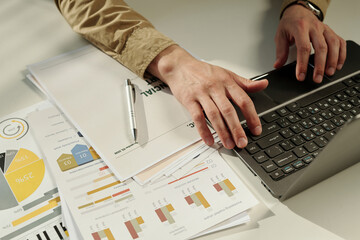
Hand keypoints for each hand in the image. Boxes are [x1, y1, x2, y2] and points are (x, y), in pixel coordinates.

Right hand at [147, 45, 267, 148]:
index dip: (252, 116)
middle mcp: (215, 87)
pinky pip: (197, 117)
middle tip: (242, 142)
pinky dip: (203, 130)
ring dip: (222, 132)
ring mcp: (202, 94)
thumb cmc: (203, 72)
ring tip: (228, 144)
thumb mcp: (226, 74)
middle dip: (236, 129)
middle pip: (229, 110)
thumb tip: (263, 84)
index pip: (243, 100)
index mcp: (227, 82)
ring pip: (214, 115)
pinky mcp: (189, 100)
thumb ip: (245, 82)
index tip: (256, 129)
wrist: (180, 66)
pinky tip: (209, 139)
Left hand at [274, 4, 345, 82]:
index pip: (303, 48)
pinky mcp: (330, 32)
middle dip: (320, 65)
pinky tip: (337, 65)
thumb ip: (280, 51)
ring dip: (332, 61)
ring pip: (333, 44)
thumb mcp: (280, 36)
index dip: (303, 63)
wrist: (298, 11)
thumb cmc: (290, 23)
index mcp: (300, 28)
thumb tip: (278, 65)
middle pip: (321, 48)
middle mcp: (314, 28)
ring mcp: (324, 29)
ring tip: (328, 73)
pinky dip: (341, 54)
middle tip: (317, 78)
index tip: (301, 76)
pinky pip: (340, 42)